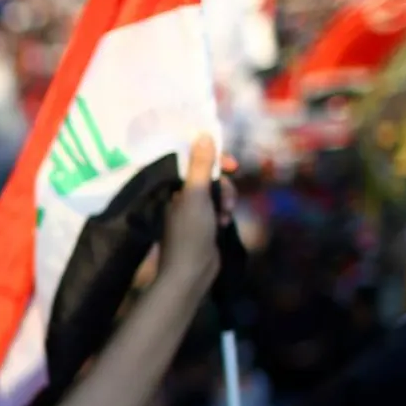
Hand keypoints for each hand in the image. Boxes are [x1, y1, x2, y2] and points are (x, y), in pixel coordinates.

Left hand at [160, 135, 233, 292]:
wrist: (190, 272)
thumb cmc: (190, 232)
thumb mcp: (196, 195)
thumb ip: (200, 166)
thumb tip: (203, 134)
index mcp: (174, 187)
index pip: (195, 161)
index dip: (215, 160)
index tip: (231, 164)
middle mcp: (180, 195)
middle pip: (210, 177)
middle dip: (223, 186)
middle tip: (226, 200)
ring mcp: (192, 210)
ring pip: (217, 193)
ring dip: (226, 201)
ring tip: (223, 217)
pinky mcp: (202, 223)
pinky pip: (218, 208)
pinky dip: (224, 213)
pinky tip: (223, 224)